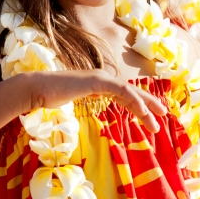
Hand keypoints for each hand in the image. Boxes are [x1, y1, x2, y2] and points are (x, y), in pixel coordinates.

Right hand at [21, 70, 167, 132]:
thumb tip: (82, 111)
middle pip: (132, 91)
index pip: (124, 93)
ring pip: (130, 92)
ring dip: (145, 107)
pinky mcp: (97, 81)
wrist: (35, 89)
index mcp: (98, 83)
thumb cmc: (48, 97)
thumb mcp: (70, 103)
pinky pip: (121, 91)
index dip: (138, 103)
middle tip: (164, 114)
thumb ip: (81, 103)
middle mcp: (102, 78)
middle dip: (149, 103)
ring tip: (157, 121)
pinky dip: (134, 101)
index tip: (150, 114)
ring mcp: (100, 78)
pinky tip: (143, 112)